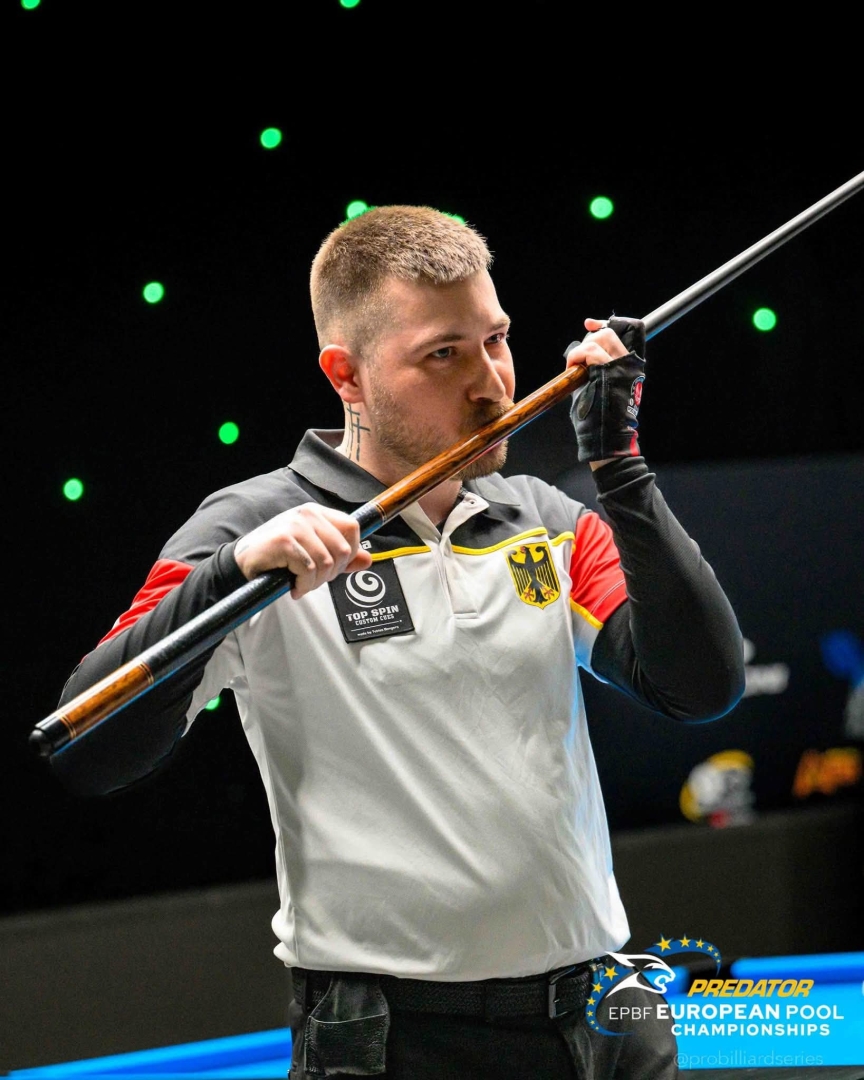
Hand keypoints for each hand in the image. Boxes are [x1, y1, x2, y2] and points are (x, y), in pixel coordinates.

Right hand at [234, 503, 371, 598]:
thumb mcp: (313, 551)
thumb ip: (341, 556)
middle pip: (343, 549)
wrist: (243, 560)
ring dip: (315, 582)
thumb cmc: (277, 555)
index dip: (350, 552)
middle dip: (332, 572)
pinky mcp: (284, 541)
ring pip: (326, 562)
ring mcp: (295, 525)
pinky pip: (308, 569)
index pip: (352, 528)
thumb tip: (368, 560)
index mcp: (316, 513)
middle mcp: (307, 514)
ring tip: (301, 583)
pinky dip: (303, 584)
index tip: (334, 566)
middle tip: (313, 579)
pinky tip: (293, 585)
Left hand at [565, 317, 646, 468]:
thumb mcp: (599, 388)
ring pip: (600, 340)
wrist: (607, 440)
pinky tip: (573, 369)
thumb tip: (581, 354)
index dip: (602, 325)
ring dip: (580, 351)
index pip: (620, 334)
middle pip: (608, 334)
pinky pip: (593, 353)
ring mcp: (622, 368)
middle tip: (576, 361)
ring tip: (574, 369)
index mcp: (629, 367)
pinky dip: (578, 357)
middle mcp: (630, 364)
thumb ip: (593, 369)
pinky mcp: (612, 373)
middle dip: (587, 341)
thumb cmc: (600, 419)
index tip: (589, 324)